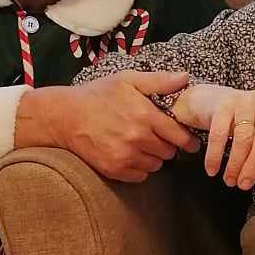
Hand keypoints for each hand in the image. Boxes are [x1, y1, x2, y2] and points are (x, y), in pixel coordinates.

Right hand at [15, 70, 197, 183]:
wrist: (65, 116)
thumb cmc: (98, 95)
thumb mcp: (127, 80)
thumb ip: (158, 81)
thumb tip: (185, 78)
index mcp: (145, 115)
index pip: (179, 136)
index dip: (187, 139)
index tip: (190, 142)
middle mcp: (137, 138)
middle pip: (169, 152)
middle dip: (167, 145)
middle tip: (157, 137)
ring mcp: (125, 156)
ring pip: (156, 165)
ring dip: (153, 157)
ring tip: (141, 145)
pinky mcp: (114, 169)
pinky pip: (140, 176)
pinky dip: (139, 168)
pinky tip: (130, 155)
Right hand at [178, 83, 254, 189]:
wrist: (218, 101)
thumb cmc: (252, 121)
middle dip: (253, 165)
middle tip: (244, 184)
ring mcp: (245, 100)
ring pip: (242, 137)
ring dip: (235, 164)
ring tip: (230, 180)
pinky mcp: (224, 104)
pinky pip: (219, 133)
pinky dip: (215, 155)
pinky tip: (213, 169)